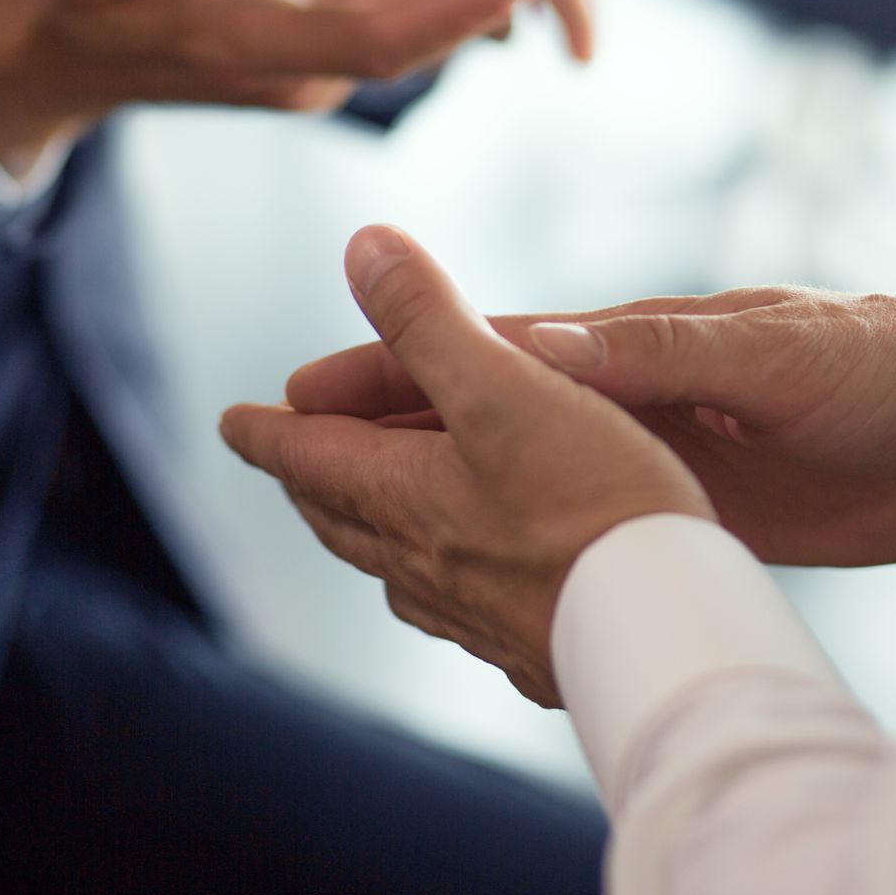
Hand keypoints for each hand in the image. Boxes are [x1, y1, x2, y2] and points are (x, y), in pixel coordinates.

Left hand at [220, 226, 712, 708]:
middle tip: (293, 465)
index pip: (311, 458)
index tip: (233, 422)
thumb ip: (428, 319)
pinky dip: (443, 586)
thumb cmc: (592, 506)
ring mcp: (478, 615)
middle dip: (313, 483)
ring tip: (370, 523)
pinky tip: (476, 592)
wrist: (662, 632)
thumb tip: (363, 249)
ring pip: (399, 570)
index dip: (269, 432)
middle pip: (345, 518)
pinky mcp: (533, 646)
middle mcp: (428, 563)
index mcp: (406, 497)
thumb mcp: (504, 385)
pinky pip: (463, 612)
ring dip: (371, 537)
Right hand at [287, 285, 895, 567]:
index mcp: (638, 349)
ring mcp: (655, 466)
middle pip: (480, 420)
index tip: (299, 392)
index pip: (489, 354)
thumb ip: (667, 352)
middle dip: (382, 436)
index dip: (391, 369)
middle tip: (283, 459)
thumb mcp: (777, 352)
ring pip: (515, 484)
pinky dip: (516, 552)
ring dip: (435, 496)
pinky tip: (479, 584)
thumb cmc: (891, 368)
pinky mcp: (694, 521)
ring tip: (352, 526)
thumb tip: (546, 344)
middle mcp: (630, 403)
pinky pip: (577, 536)